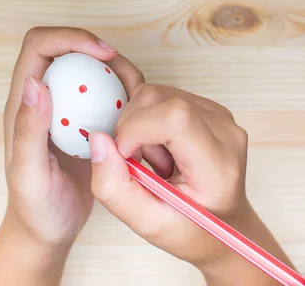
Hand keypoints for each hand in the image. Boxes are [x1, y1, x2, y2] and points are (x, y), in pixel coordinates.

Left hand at [3, 27, 143, 252]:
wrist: (49, 229)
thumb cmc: (35, 207)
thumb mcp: (29, 174)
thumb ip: (28, 130)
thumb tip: (35, 83)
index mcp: (24, 101)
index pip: (40, 45)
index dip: (70, 37)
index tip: (103, 53)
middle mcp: (46, 95)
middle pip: (68, 48)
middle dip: (98, 48)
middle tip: (128, 73)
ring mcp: (68, 106)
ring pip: (92, 67)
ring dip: (117, 70)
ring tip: (138, 94)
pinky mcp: (87, 119)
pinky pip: (108, 93)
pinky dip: (126, 93)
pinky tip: (140, 113)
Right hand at [89, 83, 279, 278]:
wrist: (223, 225)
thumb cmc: (190, 229)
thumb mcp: (147, 224)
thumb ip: (114, 187)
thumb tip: (97, 138)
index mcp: (218, 165)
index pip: (175, 117)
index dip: (137, 128)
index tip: (127, 157)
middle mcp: (225, 131)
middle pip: (159, 98)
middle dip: (132, 127)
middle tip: (141, 164)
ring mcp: (218, 114)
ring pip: (155, 93)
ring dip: (140, 124)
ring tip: (156, 159)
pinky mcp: (207, 106)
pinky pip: (161, 95)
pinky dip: (148, 118)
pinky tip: (161, 145)